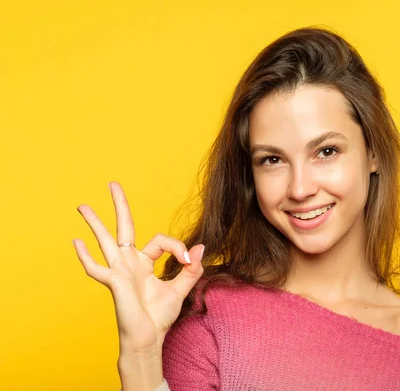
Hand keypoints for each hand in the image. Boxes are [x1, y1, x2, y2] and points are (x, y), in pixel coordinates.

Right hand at [73, 181, 204, 352]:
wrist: (148, 338)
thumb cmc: (159, 316)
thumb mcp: (180, 290)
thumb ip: (190, 269)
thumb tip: (199, 248)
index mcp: (144, 262)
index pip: (160, 240)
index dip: (177, 245)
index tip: (188, 259)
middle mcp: (129, 263)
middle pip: (124, 227)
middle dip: (119, 205)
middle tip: (112, 184)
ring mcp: (119, 271)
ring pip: (105, 241)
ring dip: (95, 223)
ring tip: (82, 206)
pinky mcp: (113, 283)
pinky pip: (96, 268)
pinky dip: (85, 256)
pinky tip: (76, 242)